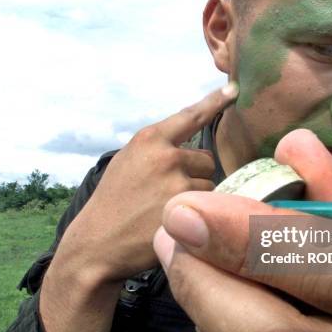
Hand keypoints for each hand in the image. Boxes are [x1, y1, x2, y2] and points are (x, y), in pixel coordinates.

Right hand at [52, 83, 238, 283]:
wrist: (97, 242)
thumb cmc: (113, 202)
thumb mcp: (127, 162)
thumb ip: (157, 149)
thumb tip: (188, 145)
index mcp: (149, 139)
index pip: (190, 116)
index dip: (215, 102)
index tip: (234, 89)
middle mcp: (165, 155)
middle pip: (206, 159)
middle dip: (195, 175)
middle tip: (168, 193)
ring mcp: (176, 181)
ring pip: (209, 184)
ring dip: (198, 197)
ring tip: (167, 208)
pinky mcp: (186, 208)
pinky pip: (209, 206)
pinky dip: (199, 215)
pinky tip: (175, 222)